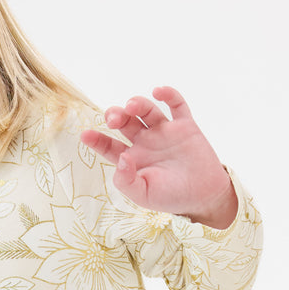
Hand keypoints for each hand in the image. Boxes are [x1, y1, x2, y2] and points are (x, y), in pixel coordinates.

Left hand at [80, 86, 236, 228]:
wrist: (203, 196)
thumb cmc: (170, 197)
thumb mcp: (142, 195)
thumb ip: (126, 180)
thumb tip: (121, 158)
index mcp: (131, 159)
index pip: (109, 145)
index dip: (97, 139)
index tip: (85, 134)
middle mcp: (145, 142)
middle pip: (124, 121)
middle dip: (116, 115)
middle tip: (113, 119)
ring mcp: (164, 132)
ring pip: (146, 110)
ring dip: (137, 104)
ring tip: (132, 106)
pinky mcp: (184, 126)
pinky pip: (176, 105)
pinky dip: (168, 95)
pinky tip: (158, 91)